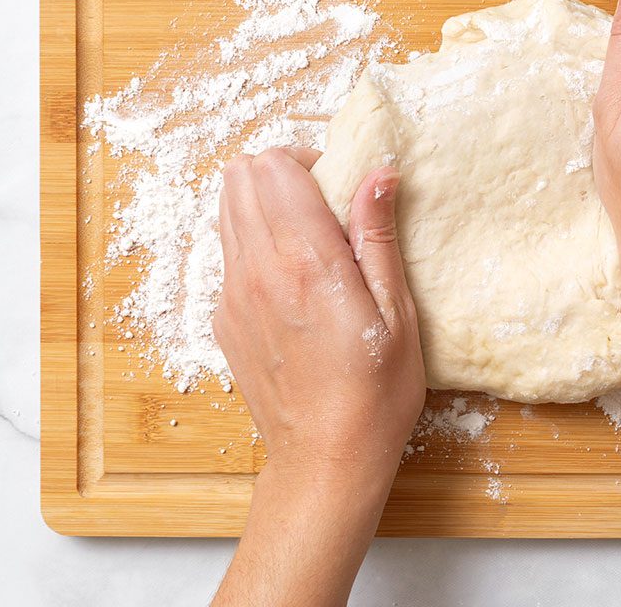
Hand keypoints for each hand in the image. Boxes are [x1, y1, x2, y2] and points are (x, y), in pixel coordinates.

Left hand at [213, 148, 424, 478]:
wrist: (326, 458)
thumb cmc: (375, 392)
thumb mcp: (397, 311)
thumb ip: (377, 235)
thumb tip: (377, 174)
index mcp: (306, 262)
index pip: (276, 167)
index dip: (310, 161)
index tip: (341, 185)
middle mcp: (258, 271)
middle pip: (240, 177)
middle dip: (281, 174)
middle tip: (323, 203)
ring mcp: (232, 296)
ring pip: (226, 210)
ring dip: (263, 205)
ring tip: (308, 238)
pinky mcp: (223, 319)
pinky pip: (229, 254)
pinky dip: (254, 245)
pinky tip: (293, 281)